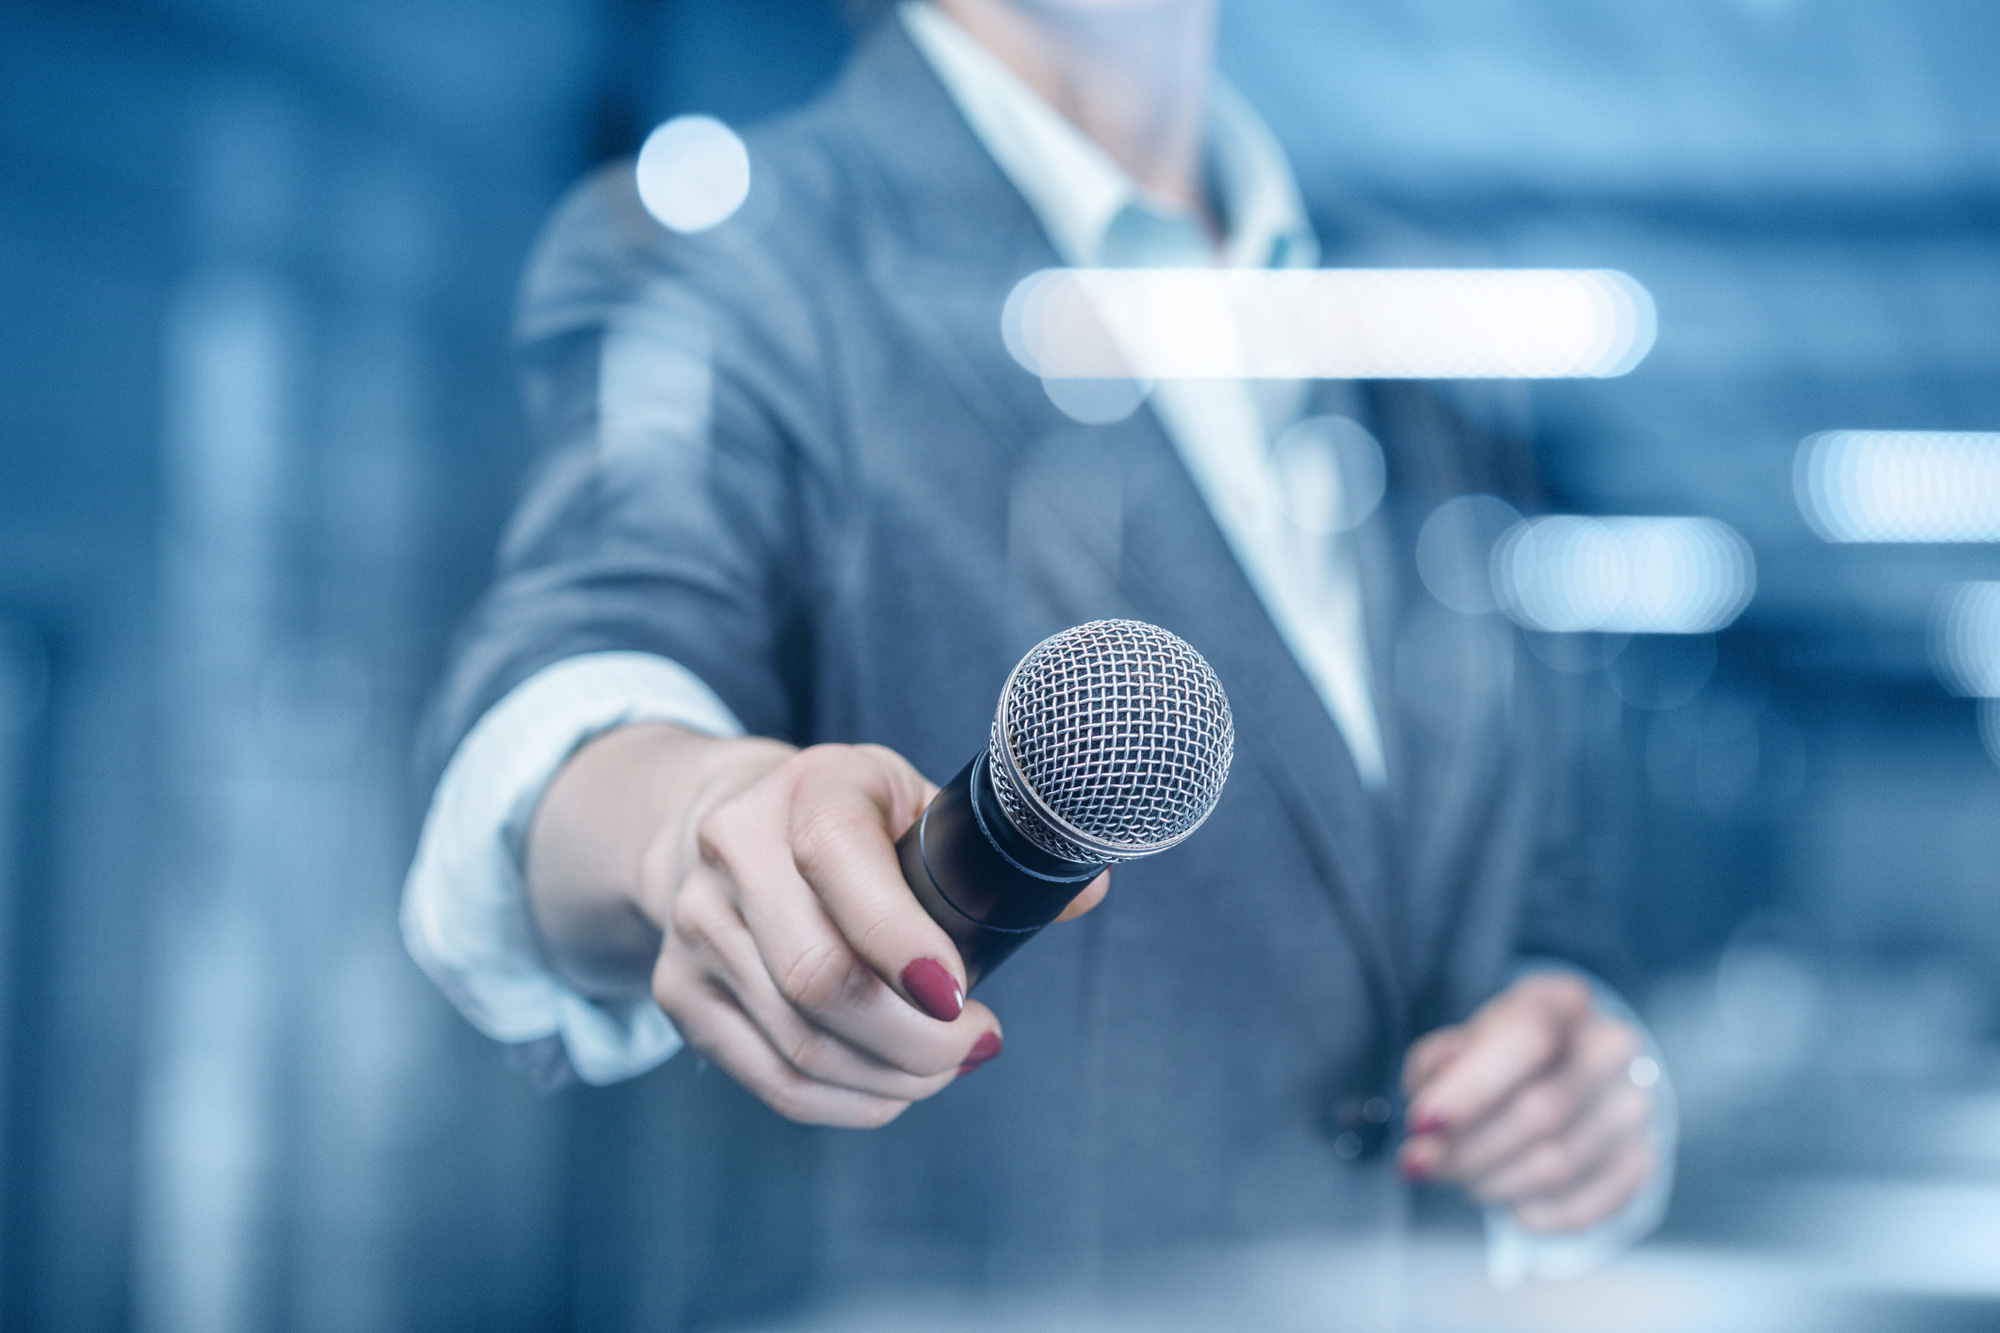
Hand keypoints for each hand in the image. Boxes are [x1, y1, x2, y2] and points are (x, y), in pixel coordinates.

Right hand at [563, 733, 1106, 1127]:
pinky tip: (896, 1091)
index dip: (906, 945)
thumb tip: (1088, 890)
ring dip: (891, 1078)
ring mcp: (694, 928)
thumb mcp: (914, 799)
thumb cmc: (847, 814)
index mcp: (807, 789)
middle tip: (979, 1041)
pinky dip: (846, 1102)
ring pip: (799, 1042)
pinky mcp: (680, 993)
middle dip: (916, 1038)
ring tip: (948, 1066)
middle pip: (819, 979)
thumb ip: (994, 848)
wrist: (721, 818)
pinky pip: (770, 1078)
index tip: (965, 996)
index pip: (840, 866)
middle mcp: (732, 853)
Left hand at [1397, 972, 1657, 1233]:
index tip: (1420, 1123)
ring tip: (1459, 1176)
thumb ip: (1436, 1070)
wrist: (1562, 1075)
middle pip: (1541, 1112)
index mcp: (1563, 1000)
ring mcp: (1635, 1107)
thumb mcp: (1459, 1043)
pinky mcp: (1641, 1162)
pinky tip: (1508, 1200)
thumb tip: (1428, 1124)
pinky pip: (1582, 1209)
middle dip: (1465, 1150)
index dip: (1470, 1087)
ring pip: (1557, 1166)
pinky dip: (1531, 1214)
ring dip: (1489, 1183)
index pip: (1530, 1037)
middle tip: (1420, 1164)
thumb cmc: (1498, 1056)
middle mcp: (1612, 1047)